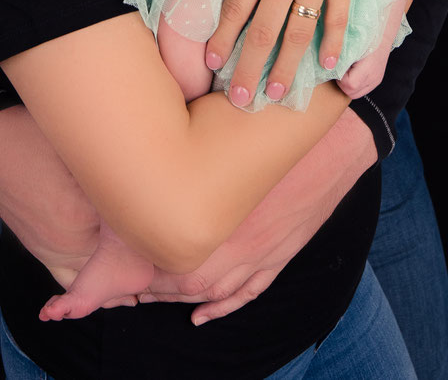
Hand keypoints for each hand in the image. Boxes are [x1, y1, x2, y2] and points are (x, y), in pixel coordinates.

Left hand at [138, 111, 375, 322]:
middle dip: (154, 289)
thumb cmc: (275, 132)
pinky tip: (200, 316)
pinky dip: (222, 309)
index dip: (142, 264)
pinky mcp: (281, 255)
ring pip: (215, 292)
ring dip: (181, 301)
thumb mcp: (224, 136)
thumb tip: (150, 153)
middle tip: (126, 289)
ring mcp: (263, 254)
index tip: (116, 263)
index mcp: (224, 216)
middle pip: (188, 281)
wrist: (331, 144)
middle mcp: (241, 244)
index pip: (172, 255)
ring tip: (151, 300)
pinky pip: (249, 292)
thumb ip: (191, 154)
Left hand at [205, 0, 382, 106]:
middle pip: (263, 30)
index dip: (223, 38)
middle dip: (248, 67)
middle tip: (238, 99)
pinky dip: (332, 43)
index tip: (212, 63)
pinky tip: (328, 66)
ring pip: (297, 32)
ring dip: (286, 67)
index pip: (235, 7)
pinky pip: (335, 17)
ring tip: (278, 93)